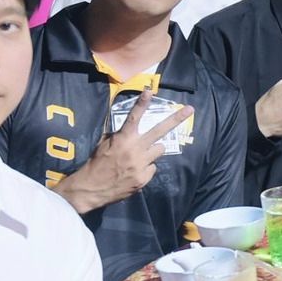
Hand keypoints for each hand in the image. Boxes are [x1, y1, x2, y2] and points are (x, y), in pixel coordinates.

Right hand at [57, 87, 192, 212]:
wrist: (91, 189)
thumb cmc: (95, 164)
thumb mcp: (103, 144)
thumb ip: (118, 136)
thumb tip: (128, 130)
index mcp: (123, 139)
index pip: (134, 117)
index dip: (142, 103)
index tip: (150, 91)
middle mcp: (135, 150)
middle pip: (160, 131)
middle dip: (176, 119)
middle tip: (190, 109)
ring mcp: (141, 164)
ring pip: (159, 150)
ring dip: (153, 150)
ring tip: (139, 156)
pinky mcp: (144, 178)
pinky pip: (152, 168)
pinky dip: (145, 168)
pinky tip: (133, 172)